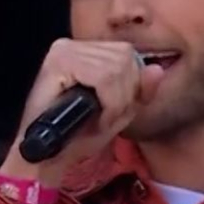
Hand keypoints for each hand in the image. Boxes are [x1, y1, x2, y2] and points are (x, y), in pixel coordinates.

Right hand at [4, 39, 166, 182]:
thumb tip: (157, 69)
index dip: (132, 85)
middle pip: (125, 57)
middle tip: (106, 119)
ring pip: (117, 67)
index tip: (116, 112)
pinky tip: (95, 119)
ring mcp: (63, 51)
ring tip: (100, 120)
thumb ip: (140, 90)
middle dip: (124, 95)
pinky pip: (104, 77)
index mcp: (85, 52)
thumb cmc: (78, 136)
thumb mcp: (120, 111)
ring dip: (116, 102)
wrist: (47, 158)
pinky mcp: (58, 62)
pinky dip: (108, 102)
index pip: (127, 53)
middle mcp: (72, 45)